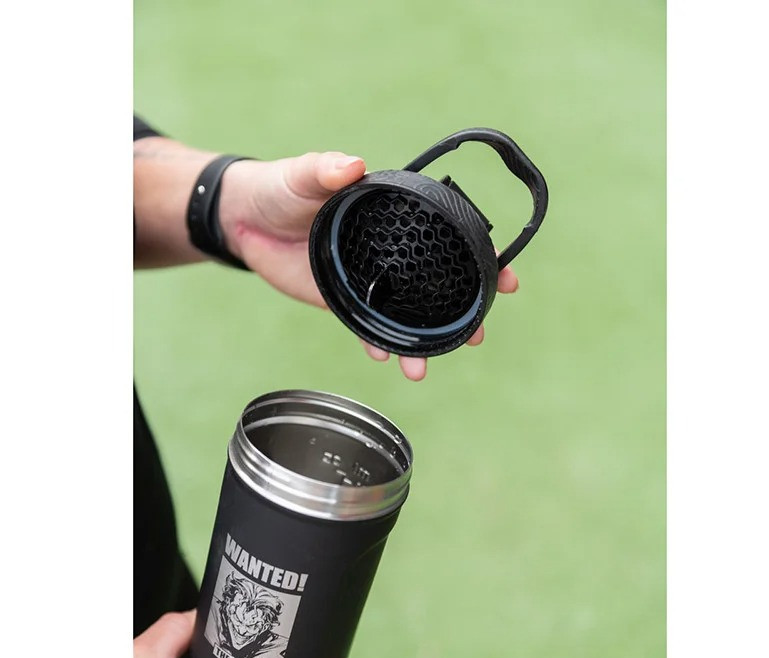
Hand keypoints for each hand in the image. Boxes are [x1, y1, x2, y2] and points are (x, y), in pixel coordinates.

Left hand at [219, 154, 519, 380]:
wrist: (244, 220)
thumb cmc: (280, 187)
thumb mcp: (303, 173)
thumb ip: (326, 169)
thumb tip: (352, 164)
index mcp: (392, 216)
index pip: (447, 235)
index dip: (480, 255)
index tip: (506, 276)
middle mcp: (389, 251)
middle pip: (437, 283)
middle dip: (462, 310)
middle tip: (478, 333)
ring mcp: (369, 278)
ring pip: (406, 313)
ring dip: (421, 341)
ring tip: (424, 366)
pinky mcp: (344, 301)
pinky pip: (368, 326)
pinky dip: (378, 344)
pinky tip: (386, 358)